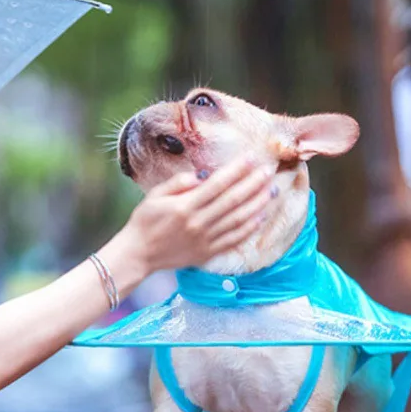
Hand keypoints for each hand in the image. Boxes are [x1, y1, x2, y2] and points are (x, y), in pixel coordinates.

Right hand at [120, 158, 274, 273]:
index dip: (236, 170)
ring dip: (257, 204)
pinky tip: (261, 216)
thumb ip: (178, 182)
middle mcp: (198, 223)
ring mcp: (205, 240)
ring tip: (271, 190)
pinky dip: (249, 228)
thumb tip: (201, 176)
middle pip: (233, 200)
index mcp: (185, 206)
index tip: (251, 157)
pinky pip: (233, 239)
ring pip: (238, 219)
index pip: (217, 184)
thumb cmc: (145, 221)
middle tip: (268, 170)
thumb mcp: (154, 195)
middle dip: (253, 183)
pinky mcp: (207, 253)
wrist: (139, 254)